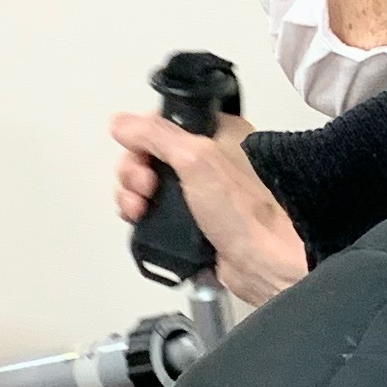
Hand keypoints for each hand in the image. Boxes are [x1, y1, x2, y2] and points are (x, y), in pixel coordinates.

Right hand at [109, 107, 306, 303]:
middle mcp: (209, 162)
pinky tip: (142, 223)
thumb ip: (156, 135)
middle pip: (150, 157)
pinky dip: (143, 218)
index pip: (163, 125)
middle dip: (134, 173)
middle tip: (144, 188)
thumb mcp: (197, 159)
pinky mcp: (193, 223)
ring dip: (133, 197)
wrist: (265, 264)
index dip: (142, 140)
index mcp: (217, 134)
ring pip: (149, 187)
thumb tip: (122, 122)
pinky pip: (156, 214)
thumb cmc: (247, 212)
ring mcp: (201, 194)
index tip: (140, 156)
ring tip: (138, 210)